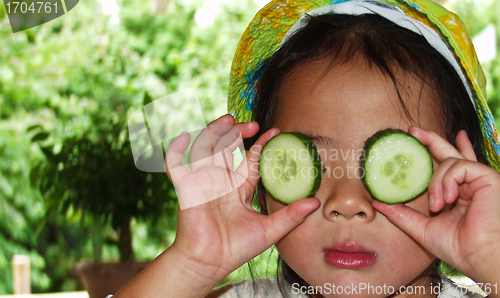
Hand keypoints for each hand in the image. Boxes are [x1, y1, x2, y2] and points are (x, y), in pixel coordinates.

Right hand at [165, 114, 319, 287]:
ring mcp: (203, 182)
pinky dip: (177, 150)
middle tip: (252, 126)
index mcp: (239, 189)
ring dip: (215, 132)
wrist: (210, 263)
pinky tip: (186, 136)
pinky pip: (176, 165)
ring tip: (229, 121)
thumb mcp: (268, 230)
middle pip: (228, 149)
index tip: (275, 132)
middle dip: (238, 133)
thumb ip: (290, 216)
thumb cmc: (236, 249)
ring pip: (207, 149)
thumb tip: (315, 203)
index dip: (262, 146)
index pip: (251, 161)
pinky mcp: (186, 188)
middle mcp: (221, 182)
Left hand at [372, 127, 499, 289]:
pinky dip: (447, 181)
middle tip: (411, 131)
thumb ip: (400, 213)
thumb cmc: (457, 246)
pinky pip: (459, 166)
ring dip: (435, 182)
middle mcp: (468, 182)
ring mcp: (478, 178)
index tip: (417, 138)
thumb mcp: (421, 227)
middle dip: (429, 139)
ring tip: (437, 205)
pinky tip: (448, 199)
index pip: (445, 166)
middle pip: (448, 152)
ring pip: (448, 161)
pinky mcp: (487, 176)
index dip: (435, 149)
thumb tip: (376, 202)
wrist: (477, 256)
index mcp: (456, 192)